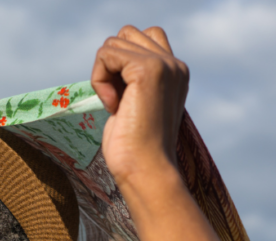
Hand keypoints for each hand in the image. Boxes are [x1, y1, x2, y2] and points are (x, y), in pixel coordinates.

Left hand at [91, 26, 189, 186]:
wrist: (146, 171)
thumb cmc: (135, 149)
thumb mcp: (135, 105)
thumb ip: (130, 79)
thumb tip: (109, 57)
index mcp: (175, 72)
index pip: (144, 38)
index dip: (122, 63)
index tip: (123, 98)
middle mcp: (174, 64)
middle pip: (126, 35)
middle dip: (111, 65)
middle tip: (118, 101)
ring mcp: (163, 65)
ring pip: (114, 43)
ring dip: (103, 74)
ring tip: (116, 106)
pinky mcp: (147, 70)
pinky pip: (106, 54)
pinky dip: (99, 80)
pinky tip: (113, 106)